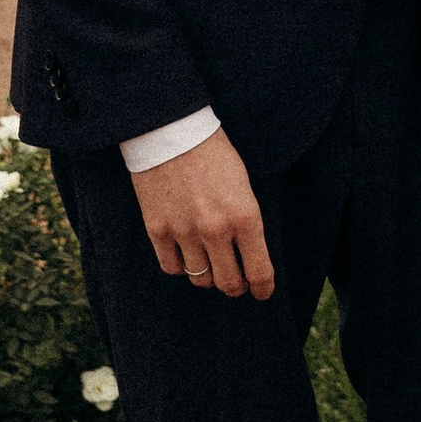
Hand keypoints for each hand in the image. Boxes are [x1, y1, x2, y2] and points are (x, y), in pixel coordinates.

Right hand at [129, 128, 274, 298]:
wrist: (170, 129)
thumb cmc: (213, 152)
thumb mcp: (243, 184)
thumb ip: (246, 221)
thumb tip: (248, 254)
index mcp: (245, 216)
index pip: (259, 272)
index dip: (263, 288)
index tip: (262, 292)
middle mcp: (216, 230)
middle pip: (229, 283)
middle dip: (237, 287)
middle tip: (237, 283)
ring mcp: (184, 232)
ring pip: (201, 278)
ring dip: (209, 276)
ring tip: (211, 265)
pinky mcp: (157, 229)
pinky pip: (172, 268)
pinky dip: (181, 267)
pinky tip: (186, 255)